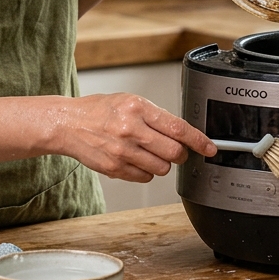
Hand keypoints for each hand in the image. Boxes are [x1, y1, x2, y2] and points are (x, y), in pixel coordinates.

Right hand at [59, 93, 216, 182]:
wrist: (68, 124)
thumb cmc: (99, 111)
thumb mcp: (130, 101)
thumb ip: (155, 116)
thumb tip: (182, 133)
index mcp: (138, 108)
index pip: (178, 128)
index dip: (199, 140)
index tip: (210, 148)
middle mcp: (131, 129)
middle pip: (174, 152)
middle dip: (181, 154)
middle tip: (176, 151)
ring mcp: (122, 151)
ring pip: (162, 168)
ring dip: (162, 163)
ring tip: (148, 152)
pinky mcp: (114, 168)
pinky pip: (145, 177)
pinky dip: (146, 171)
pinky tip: (135, 160)